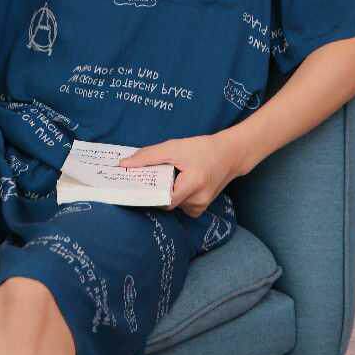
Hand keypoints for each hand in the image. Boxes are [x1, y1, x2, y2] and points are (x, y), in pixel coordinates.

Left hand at [117, 130, 245, 216]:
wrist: (231, 154)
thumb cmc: (203, 148)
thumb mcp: (174, 147)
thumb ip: (148, 156)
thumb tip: (124, 164)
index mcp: (193, 185)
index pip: (162, 200)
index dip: (147, 194)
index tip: (133, 186)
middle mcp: (198, 200)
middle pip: (166, 202)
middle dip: (155, 190)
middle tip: (144, 178)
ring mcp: (201, 207)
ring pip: (173, 204)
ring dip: (166, 192)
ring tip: (166, 176)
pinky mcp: (201, 207)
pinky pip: (181, 206)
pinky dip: (175, 196)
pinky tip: (177, 182)